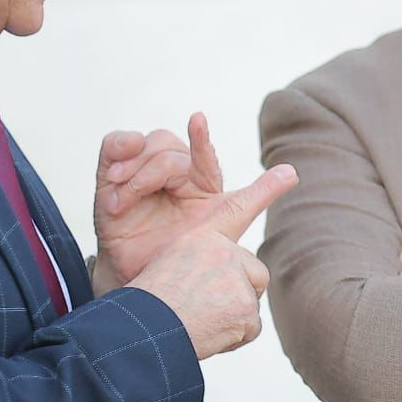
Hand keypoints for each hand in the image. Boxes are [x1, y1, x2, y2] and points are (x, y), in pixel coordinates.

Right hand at [92, 113, 240, 294]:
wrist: (145, 281)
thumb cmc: (184, 255)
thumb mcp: (224, 223)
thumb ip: (255, 196)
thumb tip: (292, 172)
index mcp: (197, 179)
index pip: (200, 152)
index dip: (200, 138)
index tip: (199, 119)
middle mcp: (169, 171)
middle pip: (167, 146)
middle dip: (156, 168)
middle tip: (142, 192)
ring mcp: (138, 173)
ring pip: (141, 147)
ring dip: (133, 170)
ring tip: (124, 200)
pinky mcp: (109, 179)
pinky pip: (111, 148)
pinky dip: (115, 154)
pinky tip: (114, 179)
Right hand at [129, 163, 297, 359]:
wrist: (144, 332)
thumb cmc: (150, 306)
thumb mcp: (169, 269)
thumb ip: (204, 265)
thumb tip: (227, 279)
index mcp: (202, 238)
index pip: (235, 210)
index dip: (265, 190)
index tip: (289, 173)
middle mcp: (222, 251)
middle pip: (253, 275)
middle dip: (237, 295)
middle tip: (203, 306)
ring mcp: (235, 277)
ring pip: (249, 304)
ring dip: (231, 320)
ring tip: (198, 320)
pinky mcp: (244, 305)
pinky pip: (250, 329)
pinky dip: (233, 338)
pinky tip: (208, 333)